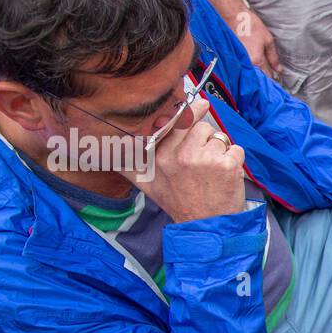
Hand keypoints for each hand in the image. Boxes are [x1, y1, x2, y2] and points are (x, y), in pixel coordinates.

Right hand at [128, 99, 246, 222]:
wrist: (207, 227)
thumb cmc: (180, 203)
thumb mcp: (147, 184)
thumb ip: (127, 164)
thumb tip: (96, 151)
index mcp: (161, 156)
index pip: (176, 121)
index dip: (189, 113)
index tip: (200, 105)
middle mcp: (181, 155)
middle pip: (200, 126)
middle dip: (205, 139)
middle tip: (203, 162)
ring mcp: (205, 159)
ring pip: (219, 136)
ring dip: (220, 151)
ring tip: (212, 172)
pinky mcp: (227, 165)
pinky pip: (236, 149)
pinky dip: (235, 160)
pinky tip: (225, 177)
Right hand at [204, 0, 281, 78]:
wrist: (234, 17)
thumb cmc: (251, 26)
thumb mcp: (268, 40)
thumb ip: (273, 57)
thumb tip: (278, 69)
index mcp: (257, 61)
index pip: (268, 76)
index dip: (274, 77)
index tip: (278, 77)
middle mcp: (247, 64)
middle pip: (259, 78)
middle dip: (266, 78)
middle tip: (272, 75)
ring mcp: (240, 62)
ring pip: (252, 74)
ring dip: (258, 74)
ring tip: (263, 70)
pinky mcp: (235, 58)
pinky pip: (245, 67)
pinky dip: (250, 69)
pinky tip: (254, 65)